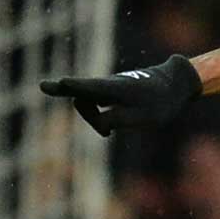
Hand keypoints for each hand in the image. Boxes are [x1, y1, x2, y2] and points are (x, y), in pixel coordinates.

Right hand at [40, 54, 201, 135]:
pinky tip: (108, 130)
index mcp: (115, 88)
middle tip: (46, 88)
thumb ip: (116, 120)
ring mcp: (106, 88)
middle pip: (82, 98)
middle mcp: (107, 85)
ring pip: (88, 105)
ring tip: (109, 133)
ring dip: (95, 121)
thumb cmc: (159, 103)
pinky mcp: (108, 94)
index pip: (89, 88)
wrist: (173, 86)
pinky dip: (99, 119)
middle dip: (75, 103)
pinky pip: (95, 106)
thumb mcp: (141, 118)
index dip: (71, 87)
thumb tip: (98, 123)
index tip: (51, 84)